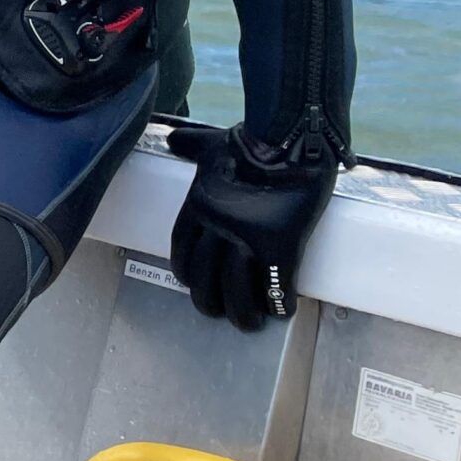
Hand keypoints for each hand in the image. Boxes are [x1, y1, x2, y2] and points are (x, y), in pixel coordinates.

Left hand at [164, 124, 337, 330]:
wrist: (287, 137)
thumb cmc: (251, 139)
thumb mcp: (209, 142)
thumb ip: (190, 144)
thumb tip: (173, 140)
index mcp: (197, 207)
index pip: (182, 248)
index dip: (185, 270)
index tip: (189, 282)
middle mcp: (216, 227)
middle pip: (205, 276)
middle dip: (209, 300)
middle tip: (217, 313)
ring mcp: (248, 239)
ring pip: (237, 288)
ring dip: (243, 311)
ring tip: (249, 323)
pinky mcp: (281, 245)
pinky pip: (277, 284)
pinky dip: (279, 302)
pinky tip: (282, 312)